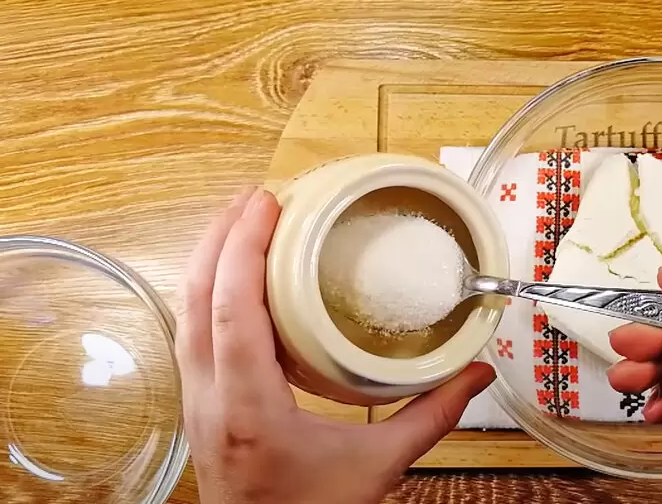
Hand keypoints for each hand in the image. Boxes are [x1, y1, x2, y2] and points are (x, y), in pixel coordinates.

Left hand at [177, 188, 494, 503]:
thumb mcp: (380, 466)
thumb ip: (432, 415)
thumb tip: (477, 371)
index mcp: (250, 408)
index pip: (232, 310)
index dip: (243, 248)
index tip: (265, 202)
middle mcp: (211, 399)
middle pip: (195, 299)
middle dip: (218, 237)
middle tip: (254, 195)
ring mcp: (199, 402)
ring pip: (185, 314)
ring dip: (208, 261)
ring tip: (240, 221)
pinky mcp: (202, 406)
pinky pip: (193, 334)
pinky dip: (209, 292)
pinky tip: (234, 278)